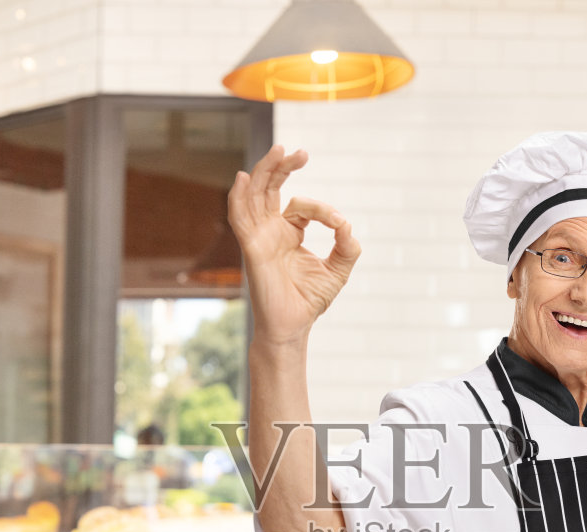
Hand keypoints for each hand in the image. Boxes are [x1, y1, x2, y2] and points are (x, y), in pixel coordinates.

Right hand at [228, 145, 360, 345]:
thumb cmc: (310, 300)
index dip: (323, 210)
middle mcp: (270, 231)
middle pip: (269, 188)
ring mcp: (258, 237)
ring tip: (279, 151)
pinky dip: (238, 196)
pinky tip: (243, 178)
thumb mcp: (338, 269)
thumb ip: (347, 247)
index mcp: (289, 233)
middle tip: (301, 152)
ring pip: (254, 195)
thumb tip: (347, 225)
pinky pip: (239, 217)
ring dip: (265, 171)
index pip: (302, 206)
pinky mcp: (251, 248)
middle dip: (283, 167)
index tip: (339, 224)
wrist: (293, 326)